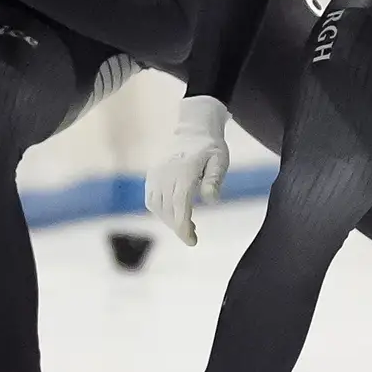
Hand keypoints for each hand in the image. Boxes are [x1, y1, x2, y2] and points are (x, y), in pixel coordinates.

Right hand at [145, 96, 230, 245]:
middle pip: (168, 209)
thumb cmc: (211, 147)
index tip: (192, 241)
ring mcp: (156, 174)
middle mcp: (166, 174)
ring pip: (157, 206)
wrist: (193, 130)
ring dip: (169, 220)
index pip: (180, 205)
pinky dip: (160, 211)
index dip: (183, 227)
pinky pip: (151, 199)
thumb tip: (210, 200)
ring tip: (186, 224)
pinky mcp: (152, 175)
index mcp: (184, 171)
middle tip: (192, 236)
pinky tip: (173, 213)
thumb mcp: (220, 160)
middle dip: (178, 227)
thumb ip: (214, 180)